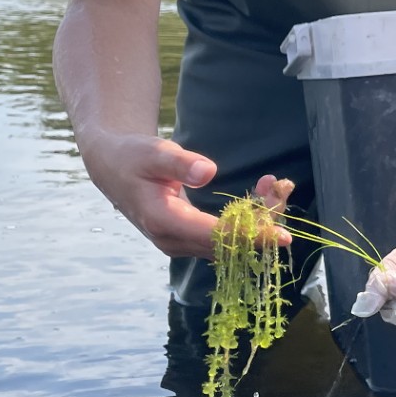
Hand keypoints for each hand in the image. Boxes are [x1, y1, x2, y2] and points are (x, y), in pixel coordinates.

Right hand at [79, 130, 290, 260]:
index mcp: (163, 222)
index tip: (281, 235)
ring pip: (228, 244)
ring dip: (257, 221)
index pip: (215, 236)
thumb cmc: (133, 156)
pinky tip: (259, 196)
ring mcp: (180, 244)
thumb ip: (180, 163)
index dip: (250, 237)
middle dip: (261, 223)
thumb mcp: (154, 152)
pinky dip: (245, 221)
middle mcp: (173, 241)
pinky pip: (223, 238)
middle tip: (281, 189)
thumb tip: (207, 172)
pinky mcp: (187, 239)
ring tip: (273, 186)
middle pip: (228, 244)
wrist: (114, 168)